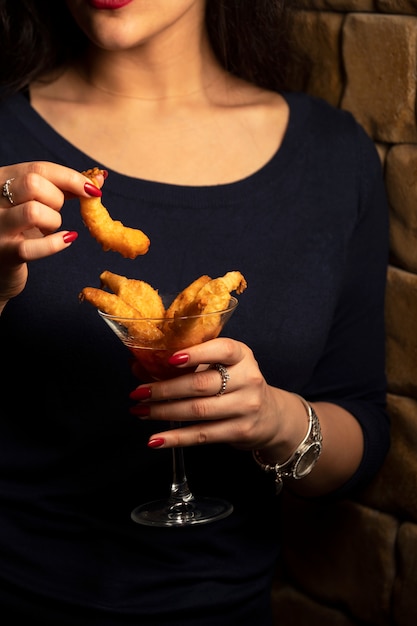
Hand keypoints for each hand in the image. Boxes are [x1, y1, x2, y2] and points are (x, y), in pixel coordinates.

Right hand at [0, 161, 102, 308]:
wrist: (0, 262)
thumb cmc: (22, 227)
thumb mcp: (35, 200)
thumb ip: (63, 187)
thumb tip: (98, 178)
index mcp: (1, 179)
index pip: (39, 168)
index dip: (71, 178)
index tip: (92, 189)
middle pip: (33, 184)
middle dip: (57, 199)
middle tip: (55, 211)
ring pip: (33, 212)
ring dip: (53, 220)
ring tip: (49, 227)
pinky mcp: (5, 253)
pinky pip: (34, 247)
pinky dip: (56, 243)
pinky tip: (65, 240)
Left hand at [129, 337, 287, 451]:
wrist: (270, 416)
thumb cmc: (235, 384)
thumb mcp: (219, 366)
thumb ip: (183, 363)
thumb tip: (137, 365)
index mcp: (241, 355)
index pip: (222, 349)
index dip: (196, 354)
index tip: (170, 359)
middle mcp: (248, 378)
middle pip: (201, 384)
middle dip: (165, 389)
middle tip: (138, 393)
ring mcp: (246, 406)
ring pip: (199, 410)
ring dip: (164, 412)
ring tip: (140, 412)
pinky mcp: (241, 431)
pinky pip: (203, 435)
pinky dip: (176, 438)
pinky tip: (156, 440)